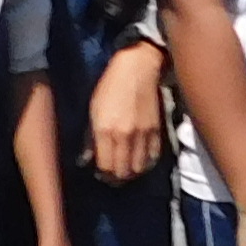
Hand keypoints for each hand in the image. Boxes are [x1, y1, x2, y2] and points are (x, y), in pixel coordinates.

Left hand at [87, 46, 169, 185]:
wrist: (137, 68)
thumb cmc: (110, 86)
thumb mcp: (93, 110)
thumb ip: (91, 137)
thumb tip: (87, 159)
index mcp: (106, 131)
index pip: (105, 167)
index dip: (102, 174)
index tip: (100, 172)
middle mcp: (125, 137)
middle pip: (123, 172)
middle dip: (116, 177)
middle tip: (112, 174)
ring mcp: (143, 135)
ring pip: (139, 169)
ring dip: (131, 172)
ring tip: (126, 168)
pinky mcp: (157, 131)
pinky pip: (153, 157)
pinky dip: (146, 163)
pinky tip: (139, 160)